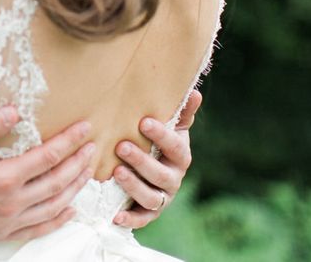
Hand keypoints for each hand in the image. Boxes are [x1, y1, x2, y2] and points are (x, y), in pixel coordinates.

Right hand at [0, 106, 94, 241]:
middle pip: (57, 182)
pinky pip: (40, 229)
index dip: (69, 141)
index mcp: (3, 178)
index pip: (47, 157)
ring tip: (88, 171)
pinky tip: (70, 208)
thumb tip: (14, 111)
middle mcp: (11, 202)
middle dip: (79, 162)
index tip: (84, 128)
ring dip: (75, 187)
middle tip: (94, 147)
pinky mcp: (5, 233)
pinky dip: (59, 219)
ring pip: (54, 206)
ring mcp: (10, 221)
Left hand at [112, 90, 201, 228]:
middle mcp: (173, 179)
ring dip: (134, 186)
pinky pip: (141, 219)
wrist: (152, 171)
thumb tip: (194, 92)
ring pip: (151, 197)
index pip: (175, 147)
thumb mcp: (171, 127)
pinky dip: (130, 219)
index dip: (161, 135)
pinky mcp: (148, 213)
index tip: (143, 122)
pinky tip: (116, 215)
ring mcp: (162, 198)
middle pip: (161, 174)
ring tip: (116, 171)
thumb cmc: (158, 143)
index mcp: (180, 156)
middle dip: (141, 161)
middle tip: (121, 146)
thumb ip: (180, 112)